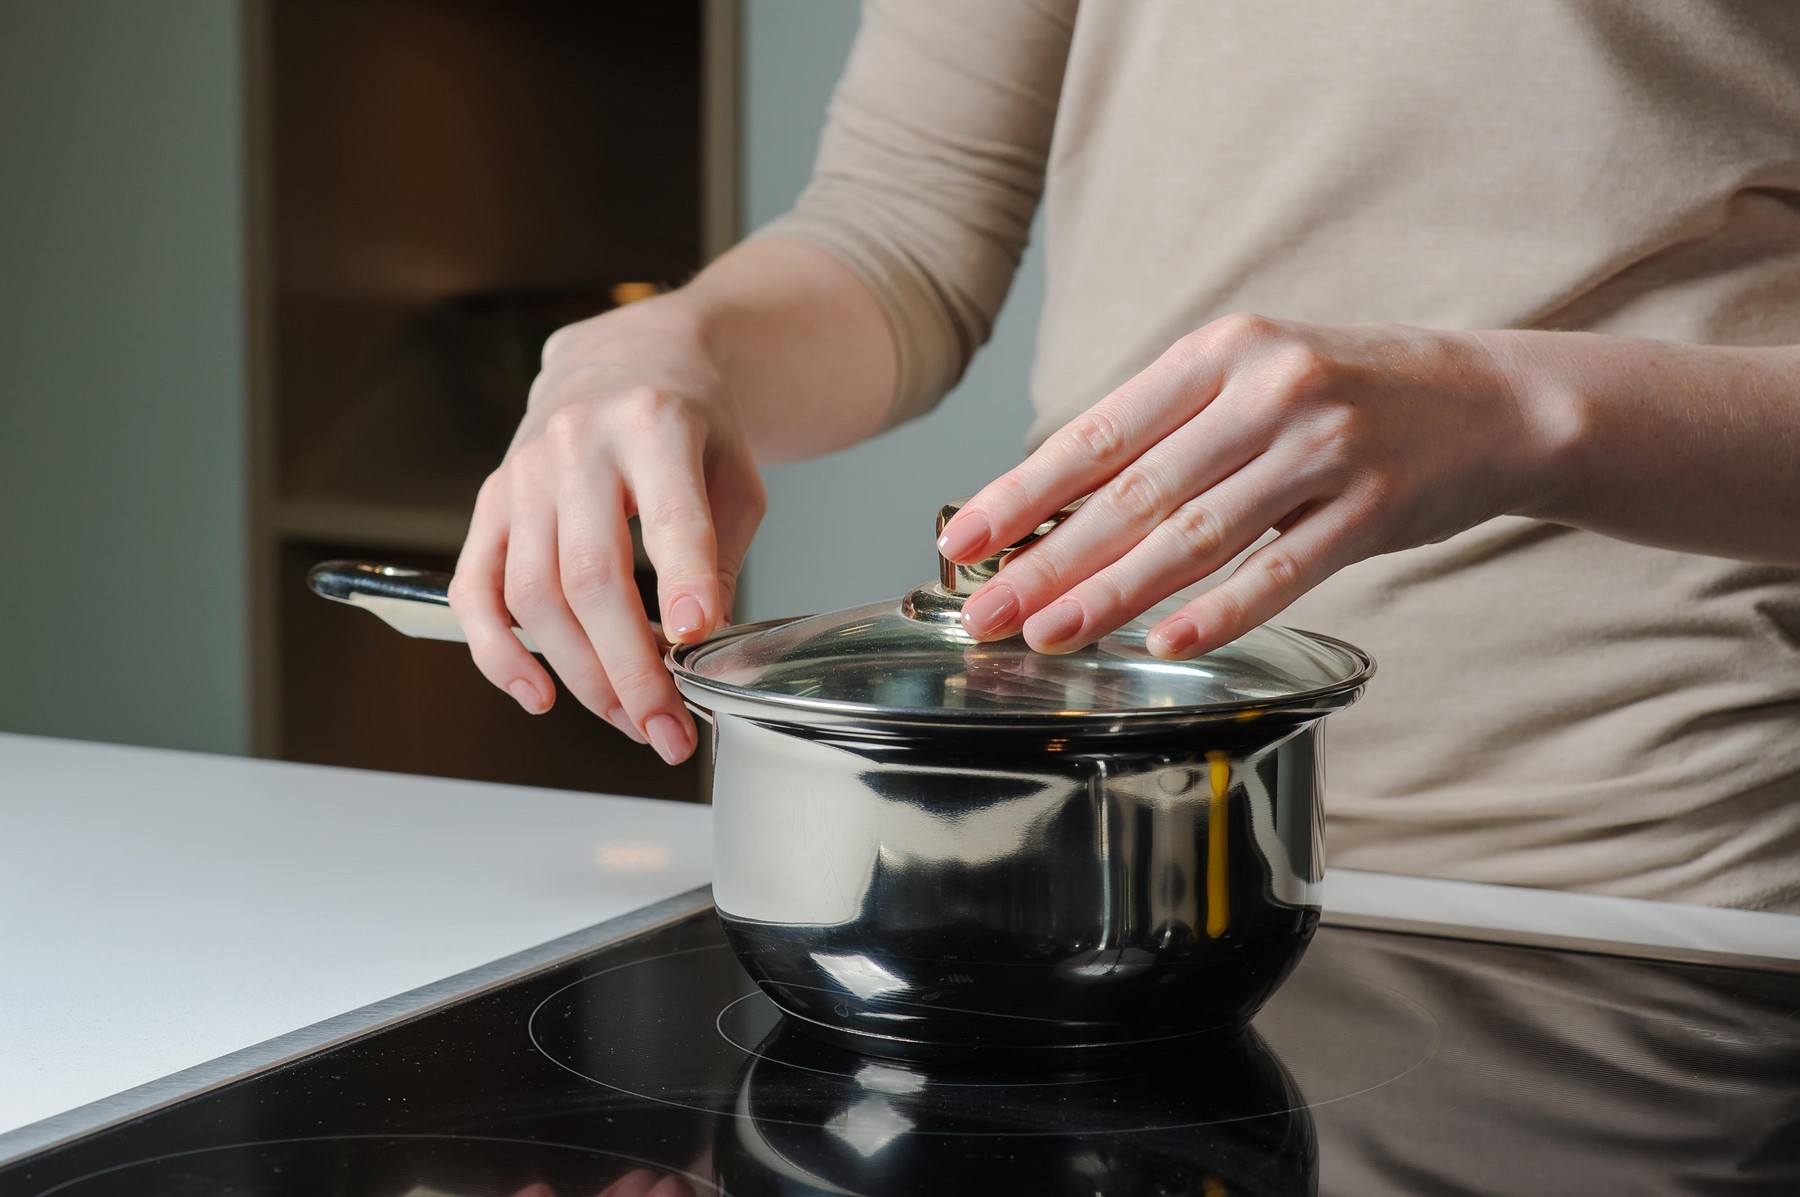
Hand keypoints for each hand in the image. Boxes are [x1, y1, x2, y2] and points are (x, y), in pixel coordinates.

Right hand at [450, 298, 765, 763]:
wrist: (628, 357)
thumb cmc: (689, 422)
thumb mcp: (734, 475)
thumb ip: (716, 555)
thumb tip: (697, 644)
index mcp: (654, 423)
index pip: (667, 515)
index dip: (681, 581)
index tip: (695, 639)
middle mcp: (577, 442)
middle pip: (589, 576)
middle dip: (629, 668)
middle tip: (666, 727)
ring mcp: (524, 471)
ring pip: (533, 594)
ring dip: (579, 674)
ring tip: (627, 719)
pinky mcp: (491, 499)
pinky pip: (474, 588)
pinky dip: (497, 651)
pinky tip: (536, 694)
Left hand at [938, 313, 1564, 657]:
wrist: (1493, 399)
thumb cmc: (1349, 395)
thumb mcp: (1254, 382)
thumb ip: (1169, 434)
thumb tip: (1058, 507)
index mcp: (1221, 352)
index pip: (1100, 432)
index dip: (1024, 493)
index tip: (963, 539)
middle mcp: (1268, 389)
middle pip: (1136, 491)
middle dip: (1049, 560)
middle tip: (985, 611)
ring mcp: (1326, 446)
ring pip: (1197, 534)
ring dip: (1114, 593)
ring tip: (1050, 634)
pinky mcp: (1376, 504)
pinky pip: (1284, 567)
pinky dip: (1223, 609)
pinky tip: (1169, 642)